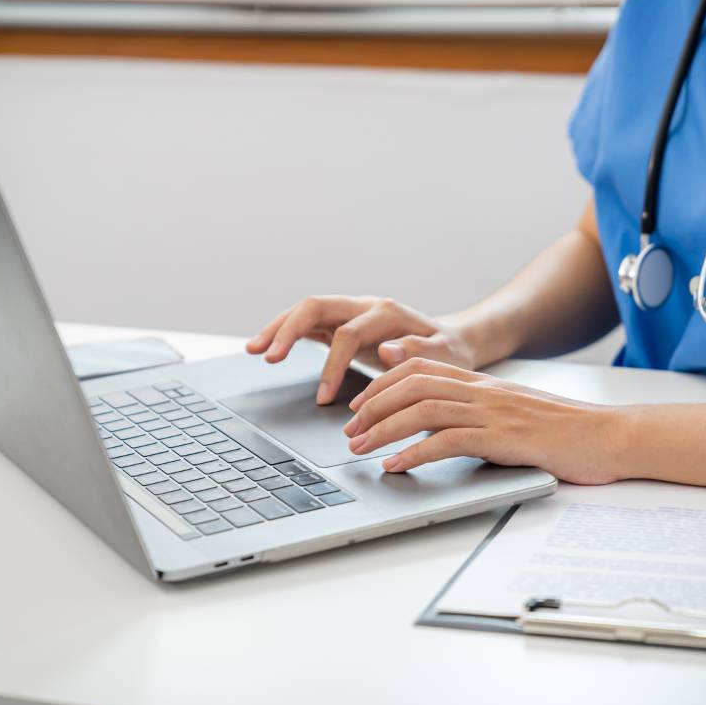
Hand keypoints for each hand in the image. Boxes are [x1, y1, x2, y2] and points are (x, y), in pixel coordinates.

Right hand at [246, 296, 479, 403]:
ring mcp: (351, 312)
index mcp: (387, 313)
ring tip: (254, 349)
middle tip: (268, 356)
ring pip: (307, 311)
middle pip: (317, 306)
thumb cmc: (447, 353)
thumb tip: (388, 350)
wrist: (451, 342)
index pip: (348, 333)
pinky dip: (286, 333)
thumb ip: (418, 351)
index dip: (332, 365)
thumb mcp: (444, 356)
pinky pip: (309, 324)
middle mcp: (364, 306)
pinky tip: (267, 348)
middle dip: (289, 330)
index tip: (324, 398)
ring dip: (279, 328)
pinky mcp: (341, 323)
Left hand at [341, 358, 625, 484]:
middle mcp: (483, 392)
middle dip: (372, 406)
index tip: (359, 406)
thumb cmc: (565, 432)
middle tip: (348, 430)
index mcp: (483, 384)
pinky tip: (396, 466)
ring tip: (359, 449)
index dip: (382, 384)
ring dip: (384, 429)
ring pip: (423, 410)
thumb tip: (439, 435)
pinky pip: (449, 441)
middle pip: (412, 384)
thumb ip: (478, 417)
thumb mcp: (513, 416)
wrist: (611, 436)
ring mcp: (494, 413)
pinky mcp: (505, 438)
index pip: (420, 369)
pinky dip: (415, 453)